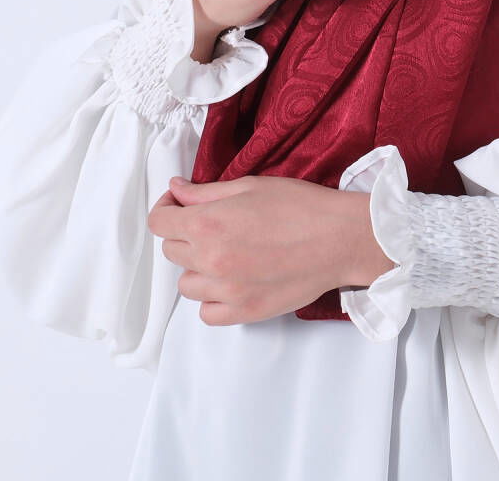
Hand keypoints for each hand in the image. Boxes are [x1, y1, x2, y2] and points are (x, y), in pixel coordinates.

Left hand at [147, 174, 396, 326]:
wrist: (339, 238)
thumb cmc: (299, 206)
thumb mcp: (249, 185)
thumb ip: (205, 192)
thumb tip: (176, 189)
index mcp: (209, 223)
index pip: (159, 223)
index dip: (166, 209)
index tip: (178, 205)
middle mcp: (211, 260)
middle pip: (171, 251)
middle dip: (184, 234)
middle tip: (210, 224)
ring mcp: (227, 291)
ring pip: (186, 284)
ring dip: (197, 268)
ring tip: (224, 254)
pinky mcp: (245, 312)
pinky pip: (207, 313)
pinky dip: (212, 299)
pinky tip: (231, 281)